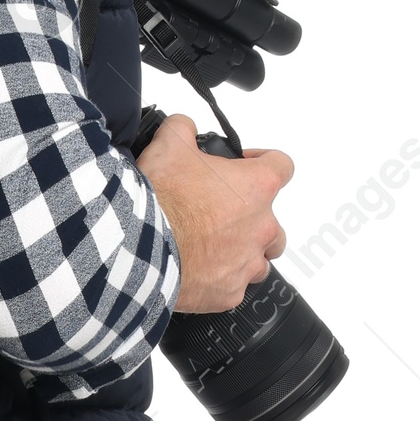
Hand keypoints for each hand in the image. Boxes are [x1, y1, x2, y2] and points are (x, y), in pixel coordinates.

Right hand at [136, 113, 292, 314]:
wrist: (137, 248)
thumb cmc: (160, 201)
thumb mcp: (169, 145)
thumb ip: (184, 128)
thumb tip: (184, 128)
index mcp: (256, 187)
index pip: (282, 166)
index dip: (264, 161)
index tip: (246, 166)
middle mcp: (261, 227)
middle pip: (275, 224)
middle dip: (253, 220)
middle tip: (222, 216)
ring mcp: (247, 264)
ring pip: (259, 262)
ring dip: (242, 254)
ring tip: (211, 249)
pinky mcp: (228, 293)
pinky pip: (233, 288)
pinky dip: (219, 281)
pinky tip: (196, 271)